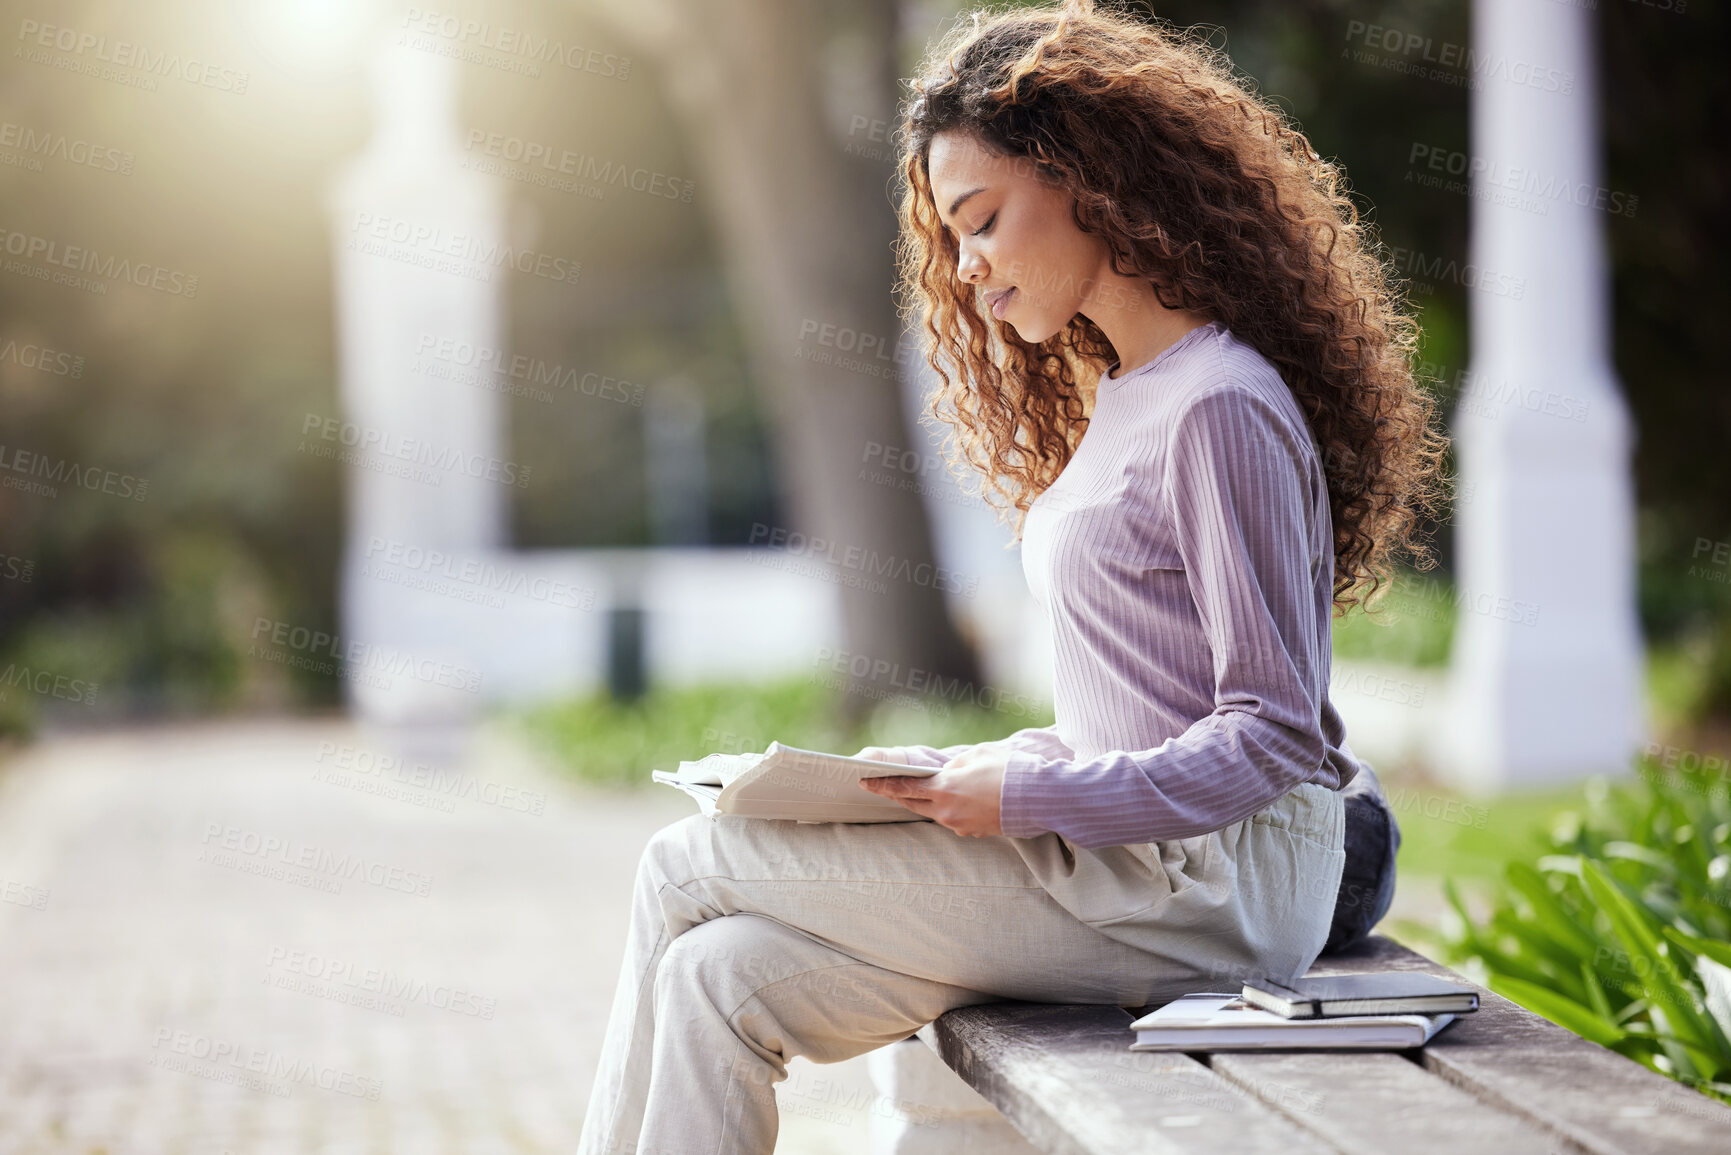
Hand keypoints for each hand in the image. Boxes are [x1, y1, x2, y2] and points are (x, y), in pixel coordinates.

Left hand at [857, 744, 1009, 837]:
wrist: (1038, 797)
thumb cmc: (1009, 770)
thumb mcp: (978, 755)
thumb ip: (955, 766)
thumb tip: (946, 774)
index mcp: (944, 789)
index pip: (903, 788)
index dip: (882, 784)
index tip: (864, 781)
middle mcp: (947, 812)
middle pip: (912, 804)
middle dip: (896, 795)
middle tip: (881, 787)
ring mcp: (961, 825)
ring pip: (933, 813)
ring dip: (924, 802)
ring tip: (917, 791)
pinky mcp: (975, 832)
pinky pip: (954, 819)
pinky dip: (949, 809)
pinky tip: (956, 800)